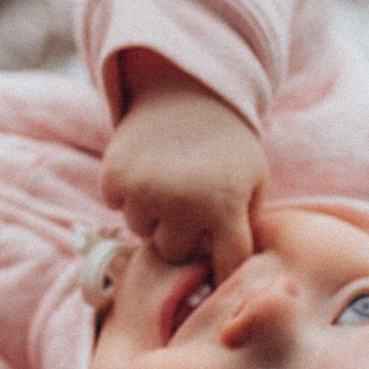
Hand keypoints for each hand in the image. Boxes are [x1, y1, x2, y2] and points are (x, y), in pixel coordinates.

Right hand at [101, 49, 264, 280]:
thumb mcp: (253, 181)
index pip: (225, 266)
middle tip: (189, 205)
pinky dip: (127, 192)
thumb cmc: (227, 147)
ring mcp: (145, 191)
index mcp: (224, 208)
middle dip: (182, 235)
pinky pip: (116, 205)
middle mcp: (182, 204)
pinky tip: (146, 169)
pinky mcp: (114, 177)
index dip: (222, 272)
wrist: (188, 92)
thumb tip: (229, 276)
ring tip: (168, 182)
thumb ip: (245, 226)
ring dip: (152, 214)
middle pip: (174, 253)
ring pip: (141, 231)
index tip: (218, 271)